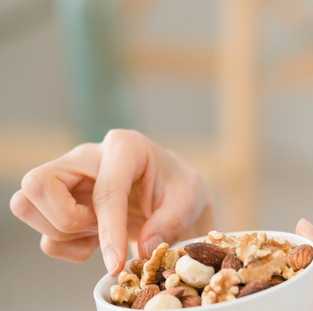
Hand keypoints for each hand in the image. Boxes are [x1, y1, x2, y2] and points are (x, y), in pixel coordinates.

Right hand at [9, 129, 213, 274]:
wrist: (170, 190)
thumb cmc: (178, 187)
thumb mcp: (189, 200)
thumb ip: (171, 221)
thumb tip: (146, 248)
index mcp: (126, 147)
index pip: (105, 189)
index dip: (108, 228)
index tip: (116, 262)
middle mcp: (87, 156)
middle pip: (38, 183)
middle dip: (65, 220)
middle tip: (98, 229)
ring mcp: (68, 177)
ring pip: (26, 205)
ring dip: (61, 233)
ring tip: (98, 234)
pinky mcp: (59, 201)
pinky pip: (43, 234)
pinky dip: (65, 246)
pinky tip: (94, 240)